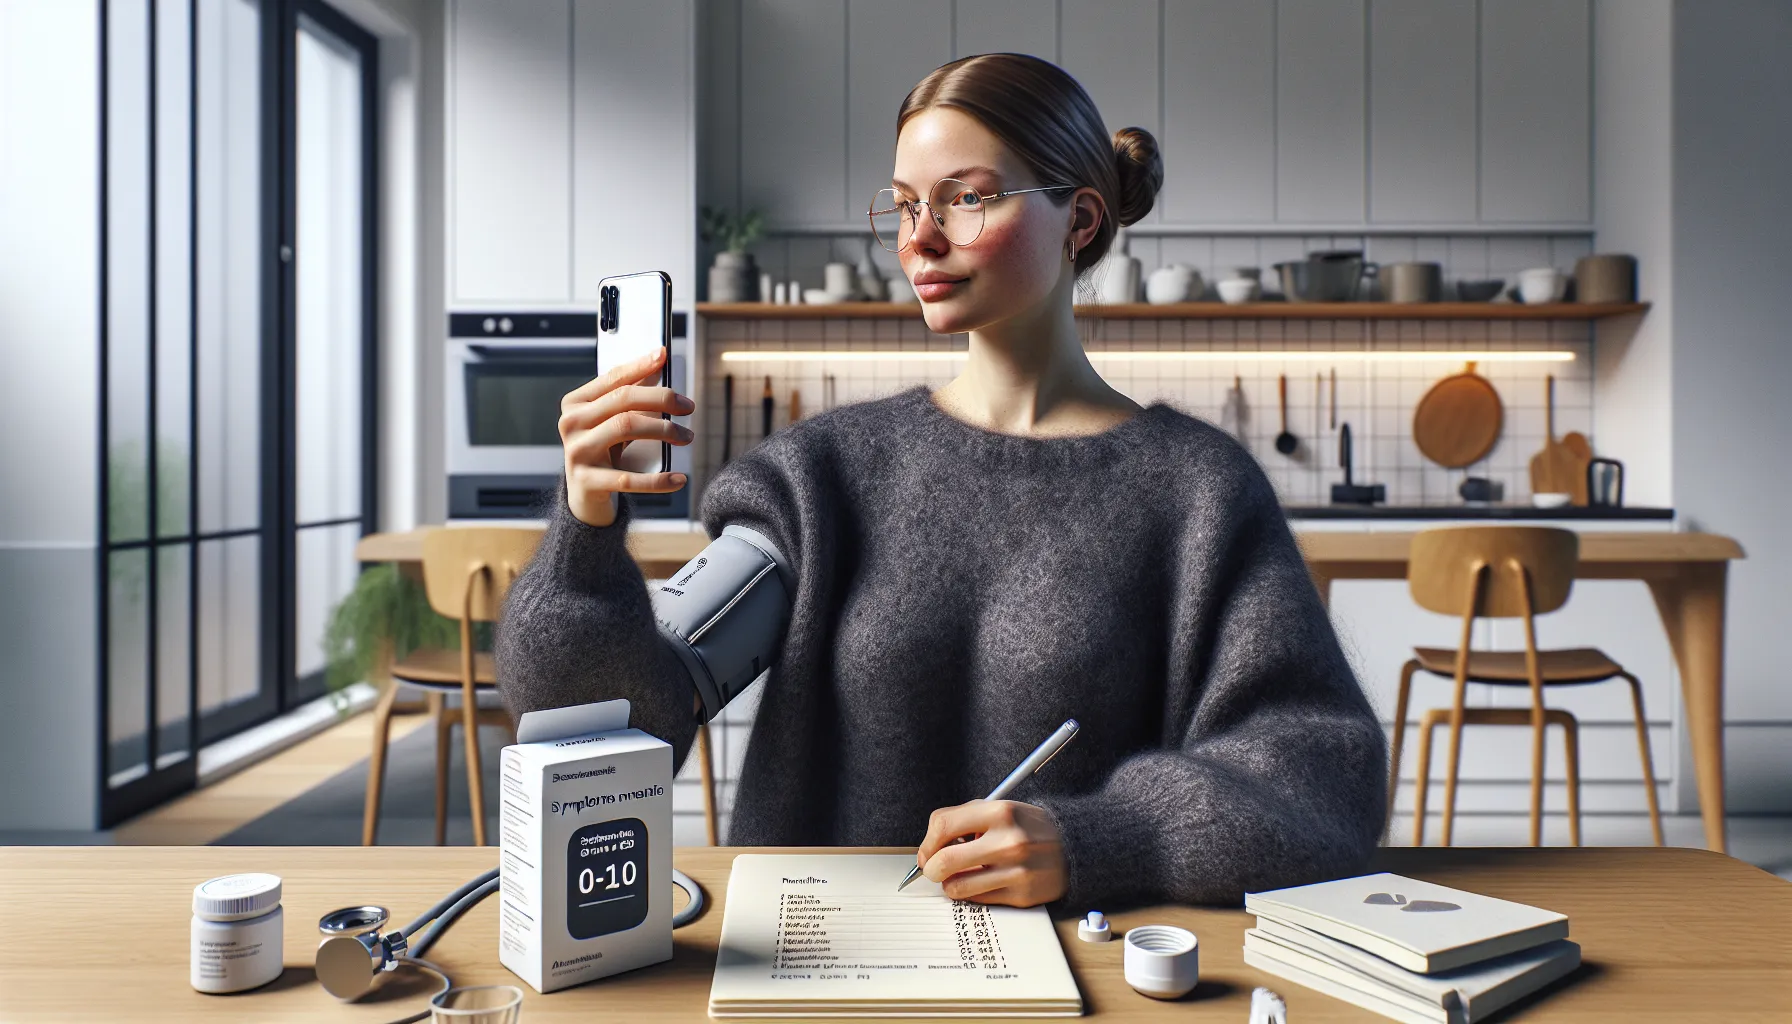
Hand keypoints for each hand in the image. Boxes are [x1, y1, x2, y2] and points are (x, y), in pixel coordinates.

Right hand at [558, 346, 694, 526]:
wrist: (584, 494)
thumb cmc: (602, 450)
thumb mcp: (612, 419)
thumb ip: (630, 392)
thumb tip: (657, 360)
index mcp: (576, 403)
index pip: (613, 378)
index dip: (640, 366)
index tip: (664, 357)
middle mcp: (572, 423)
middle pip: (622, 400)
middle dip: (661, 398)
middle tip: (688, 407)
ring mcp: (577, 452)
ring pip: (626, 427)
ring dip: (664, 430)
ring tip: (686, 437)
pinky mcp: (587, 481)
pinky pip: (628, 478)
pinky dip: (657, 480)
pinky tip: (678, 478)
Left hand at [915, 799, 1066, 907]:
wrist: (1074, 848)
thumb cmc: (1028, 828)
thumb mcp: (1001, 809)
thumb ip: (964, 819)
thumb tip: (930, 847)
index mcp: (1000, 812)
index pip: (943, 825)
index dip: (927, 843)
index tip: (927, 852)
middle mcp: (1008, 841)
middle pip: (945, 861)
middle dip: (930, 869)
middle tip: (933, 869)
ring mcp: (1015, 871)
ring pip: (956, 887)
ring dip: (949, 884)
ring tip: (958, 876)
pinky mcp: (1020, 895)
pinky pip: (976, 900)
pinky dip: (970, 893)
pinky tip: (981, 882)